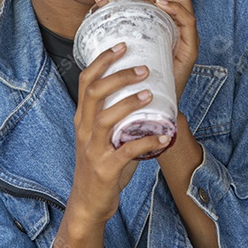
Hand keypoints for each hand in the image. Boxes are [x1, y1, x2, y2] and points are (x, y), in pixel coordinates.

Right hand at [69, 41, 171, 226]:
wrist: (88, 203)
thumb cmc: (100, 165)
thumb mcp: (101, 135)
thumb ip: (115, 115)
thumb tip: (146, 90)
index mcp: (83, 118)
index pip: (86, 80)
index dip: (103, 60)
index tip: (122, 44)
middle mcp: (84, 129)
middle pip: (95, 92)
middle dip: (119, 76)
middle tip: (144, 68)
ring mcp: (93, 149)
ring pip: (107, 118)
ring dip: (131, 103)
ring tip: (151, 94)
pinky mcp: (106, 168)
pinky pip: (127, 151)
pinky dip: (147, 143)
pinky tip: (164, 138)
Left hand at [94, 0, 198, 103]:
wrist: (148, 106)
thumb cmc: (136, 76)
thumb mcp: (123, 43)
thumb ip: (113, 20)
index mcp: (161, 22)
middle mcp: (176, 25)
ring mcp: (185, 35)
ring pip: (181, 0)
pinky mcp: (190, 47)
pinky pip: (188, 20)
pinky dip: (175, 8)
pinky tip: (160, 5)